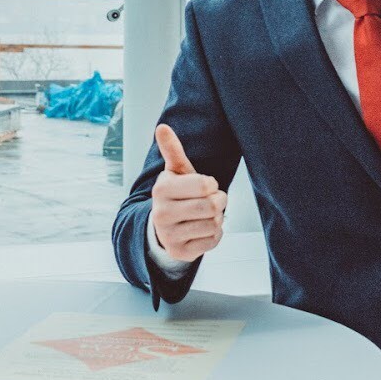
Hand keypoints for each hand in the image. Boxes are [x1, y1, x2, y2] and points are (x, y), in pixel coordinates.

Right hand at [149, 124, 226, 263]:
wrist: (165, 226)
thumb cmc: (178, 193)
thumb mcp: (176, 172)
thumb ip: (172, 150)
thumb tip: (161, 126)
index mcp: (161, 189)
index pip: (205, 185)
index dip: (211, 184)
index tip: (204, 186)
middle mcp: (161, 213)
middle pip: (212, 206)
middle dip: (219, 201)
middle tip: (211, 200)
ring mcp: (169, 235)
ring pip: (214, 224)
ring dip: (217, 218)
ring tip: (204, 215)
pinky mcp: (180, 252)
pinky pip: (213, 241)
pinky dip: (215, 234)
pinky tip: (202, 230)